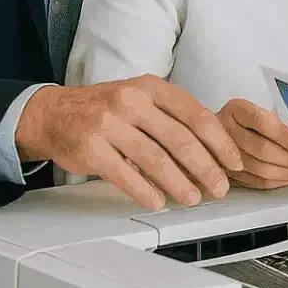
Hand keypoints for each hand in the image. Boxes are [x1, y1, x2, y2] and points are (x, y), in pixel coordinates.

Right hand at [14, 76, 243, 210]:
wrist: (54, 113)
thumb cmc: (105, 108)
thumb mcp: (139, 96)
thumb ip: (171, 115)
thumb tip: (212, 148)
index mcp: (150, 86)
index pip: (195, 114)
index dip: (220, 142)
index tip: (233, 161)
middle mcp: (131, 101)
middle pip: (180, 140)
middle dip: (207, 168)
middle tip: (220, 187)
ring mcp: (109, 124)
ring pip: (156, 160)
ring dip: (180, 184)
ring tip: (193, 198)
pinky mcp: (91, 148)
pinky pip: (126, 175)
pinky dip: (146, 192)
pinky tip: (158, 201)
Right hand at [218, 98, 287, 188]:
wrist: (216, 133)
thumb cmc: (245, 122)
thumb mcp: (260, 112)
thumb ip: (279, 125)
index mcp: (237, 110)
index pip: (261, 122)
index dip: (284, 136)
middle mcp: (226, 131)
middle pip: (261, 148)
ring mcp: (223, 154)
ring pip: (258, 168)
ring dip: (286, 173)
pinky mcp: (227, 172)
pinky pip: (254, 181)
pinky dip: (276, 182)